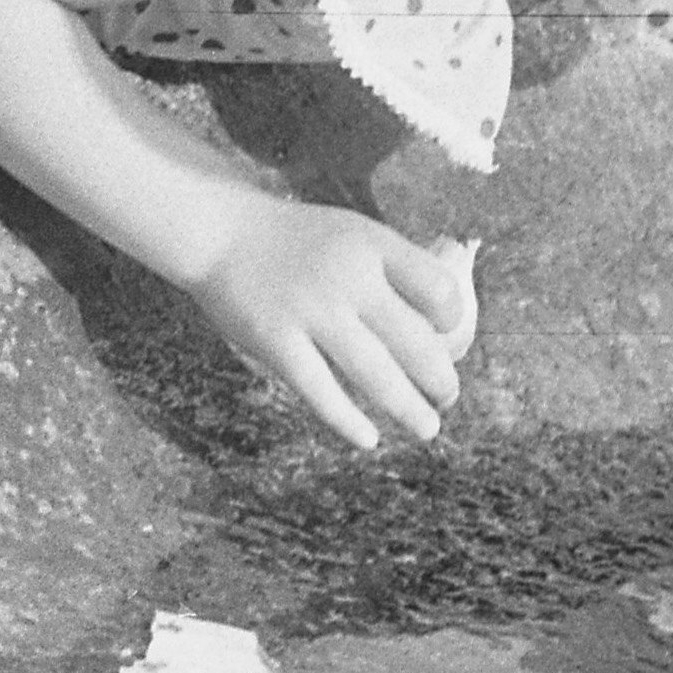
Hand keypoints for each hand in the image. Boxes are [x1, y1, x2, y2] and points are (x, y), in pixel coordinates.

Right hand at [187, 201, 477, 449]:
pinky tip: (367, 440)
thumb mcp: (355, 235)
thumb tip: (441, 324)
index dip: (451, 318)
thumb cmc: (298, 241)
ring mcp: (312, 311)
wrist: (221, 233)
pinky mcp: (276, 341)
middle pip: (414, 341)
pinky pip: (320, 391)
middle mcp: (349, 279)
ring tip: (427, 429)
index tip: (444, 335)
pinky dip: (347, 421)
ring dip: (408, 408)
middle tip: (448, 399)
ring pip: (375, 374)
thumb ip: (393, 270)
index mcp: (374, 246)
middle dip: (439, 379)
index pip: (437, 288)